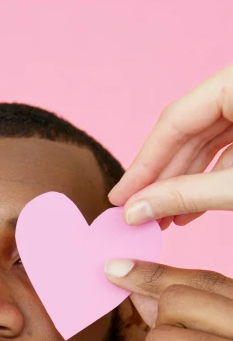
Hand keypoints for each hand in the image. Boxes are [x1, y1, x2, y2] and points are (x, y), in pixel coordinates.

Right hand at [107, 64, 232, 228]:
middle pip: (188, 131)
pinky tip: (186, 210)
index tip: (119, 198)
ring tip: (159, 219)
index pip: (174, 120)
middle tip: (135, 214)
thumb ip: (186, 196)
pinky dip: (206, 178)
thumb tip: (134, 212)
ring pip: (205, 141)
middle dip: (162, 178)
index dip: (143, 163)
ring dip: (181, 182)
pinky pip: (226, 147)